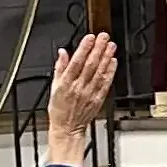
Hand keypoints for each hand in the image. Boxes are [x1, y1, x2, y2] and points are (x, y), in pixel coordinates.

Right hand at [46, 32, 118, 165]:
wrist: (67, 129)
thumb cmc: (60, 109)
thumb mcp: (54, 86)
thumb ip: (59, 68)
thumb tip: (62, 52)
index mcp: (66, 83)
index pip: (76, 61)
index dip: (84, 48)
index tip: (90, 37)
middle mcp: (79, 87)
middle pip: (90, 65)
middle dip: (98, 49)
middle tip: (105, 37)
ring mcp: (89, 94)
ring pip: (99, 73)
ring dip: (106, 58)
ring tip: (111, 47)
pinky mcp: (97, 100)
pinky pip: (105, 85)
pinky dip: (110, 73)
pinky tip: (113, 63)